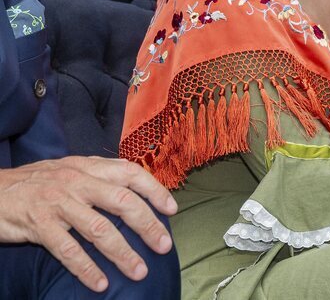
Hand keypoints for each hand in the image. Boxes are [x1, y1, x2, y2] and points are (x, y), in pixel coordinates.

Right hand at [0, 156, 177, 292]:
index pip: (131, 173)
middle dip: (147, 225)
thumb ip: (100, 177)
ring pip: (99, 229)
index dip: (154, 190)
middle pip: (122, 202)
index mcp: (88, 167)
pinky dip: (86, 268)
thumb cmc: (37, 182)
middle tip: (163, 246)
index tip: (171, 210)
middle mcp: (77, 182)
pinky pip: (67, 250)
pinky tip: (100, 283)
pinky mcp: (38, 225)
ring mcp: (58, 203)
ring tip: (139, 271)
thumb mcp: (70, 170)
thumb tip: (135, 193)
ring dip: (122, 253)